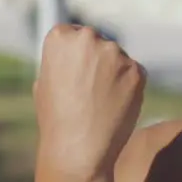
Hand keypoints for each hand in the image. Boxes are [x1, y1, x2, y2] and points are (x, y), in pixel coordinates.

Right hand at [34, 24, 145, 177]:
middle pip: (98, 43)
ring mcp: (115, 53)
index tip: (75, 74)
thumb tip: (74, 53)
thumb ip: (62, 60)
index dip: (75, 56)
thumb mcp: (44, 81)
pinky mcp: (137, 70)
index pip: (73, 34)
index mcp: (60, 36)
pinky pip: (134, 74)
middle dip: (97, 61)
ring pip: (118, 59)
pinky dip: (129, 87)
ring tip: (101, 102)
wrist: (77, 148)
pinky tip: (115, 106)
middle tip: (90, 91)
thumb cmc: (56, 119)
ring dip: (114, 73)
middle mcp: (88, 37)